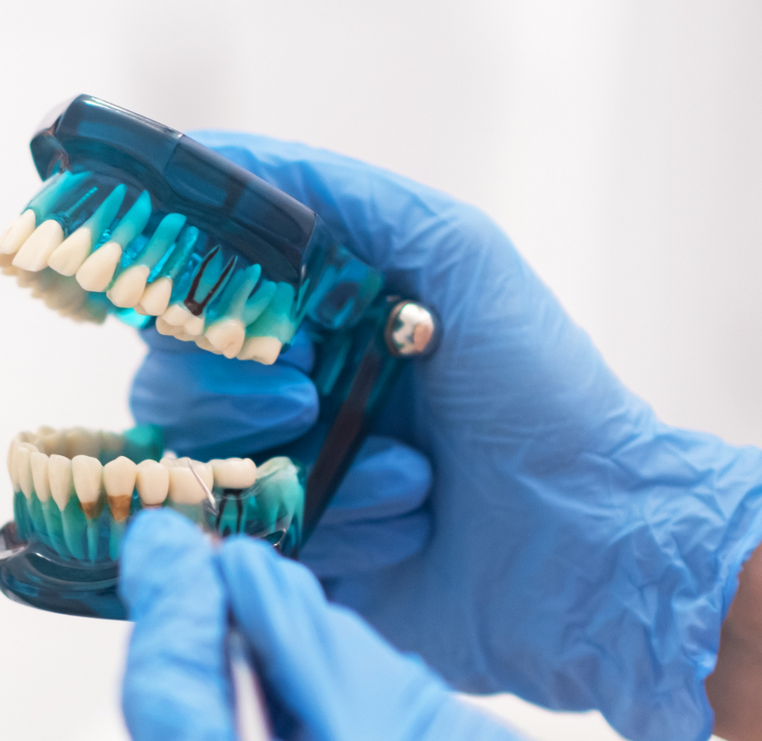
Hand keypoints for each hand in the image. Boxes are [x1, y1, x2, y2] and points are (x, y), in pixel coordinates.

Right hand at [130, 134, 761, 740]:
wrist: (597, 543)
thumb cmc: (543, 394)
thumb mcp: (457, 254)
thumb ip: (339, 196)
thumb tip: (217, 157)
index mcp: (309, 317)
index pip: (182, 303)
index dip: (204, 314)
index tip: (268, 328)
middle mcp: (279, 393)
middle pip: (164, 392)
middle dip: (235, 399)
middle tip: (310, 401)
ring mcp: (279, 482)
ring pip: (198, 477)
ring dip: (307, 473)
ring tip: (408, 478)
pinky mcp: (291, 561)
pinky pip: (246, 550)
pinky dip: (330, 535)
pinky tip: (406, 526)